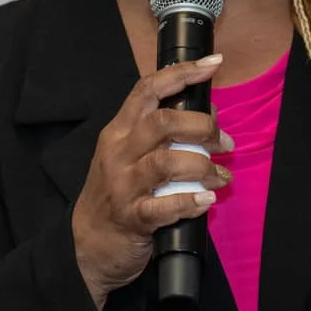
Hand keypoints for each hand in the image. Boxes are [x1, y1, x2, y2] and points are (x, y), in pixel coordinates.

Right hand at [71, 53, 233, 307]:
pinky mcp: (132, 218)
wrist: (87, 245)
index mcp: (119, 131)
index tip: (212, 64)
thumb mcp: (131, 157)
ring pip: (167, 162)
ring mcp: (123, 185)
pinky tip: (206, 201)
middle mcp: (118, 152)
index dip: (181, 73)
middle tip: (224, 142)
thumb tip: (208, 114)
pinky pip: (165, 206)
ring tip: (220, 176)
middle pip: (163, 123)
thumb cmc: (115, 196)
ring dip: (204, 167)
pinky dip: (191, 201)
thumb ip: (164, 135)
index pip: (148, 90)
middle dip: (203, 127)